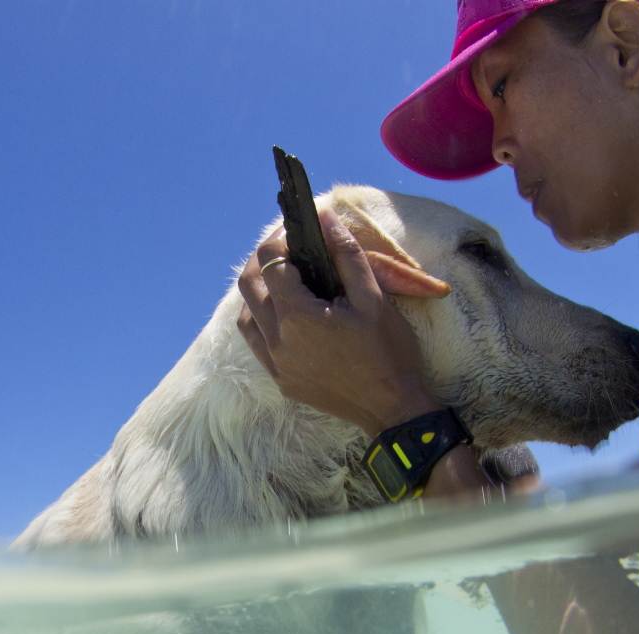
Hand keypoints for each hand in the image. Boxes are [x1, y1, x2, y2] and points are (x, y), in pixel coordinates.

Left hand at [236, 209, 446, 434]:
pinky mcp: (281, 380)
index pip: (271, 262)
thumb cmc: (389, 352)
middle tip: (288, 249)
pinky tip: (283, 315)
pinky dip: (261, 321)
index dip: (281, 238)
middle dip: (264, 260)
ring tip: (284, 280)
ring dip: (258, 292)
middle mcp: (277, 340)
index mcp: (297, 316)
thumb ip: (346, 254)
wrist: (392, 409)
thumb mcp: (374, 297)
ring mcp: (276, 364)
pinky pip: (257, 343)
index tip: (297, 230)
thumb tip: (325, 218)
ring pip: (246, 316)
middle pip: (249, 285)